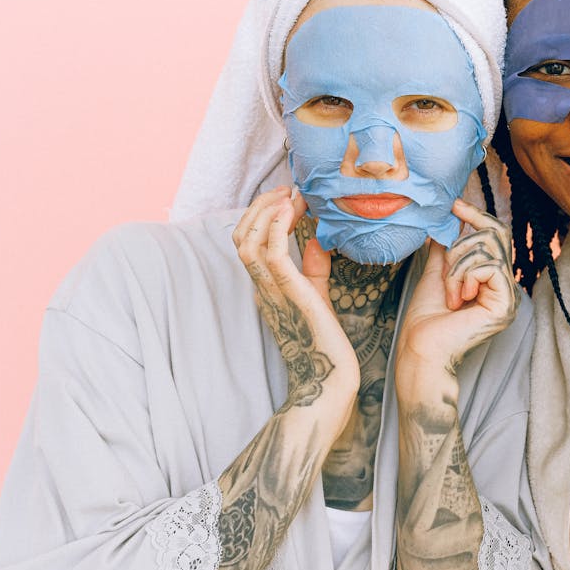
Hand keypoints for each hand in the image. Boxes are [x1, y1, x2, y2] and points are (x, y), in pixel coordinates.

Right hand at [233, 187, 358, 407]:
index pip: (248, 243)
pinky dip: (276, 227)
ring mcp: (271, 291)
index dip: (261, 215)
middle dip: (259, 206)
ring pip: (248, 241)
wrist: (329, 380)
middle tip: (286, 189)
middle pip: (240, 237)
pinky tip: (291, 210)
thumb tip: (316, 238)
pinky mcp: (288, 294)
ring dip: (266, 211)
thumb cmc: (325, 342)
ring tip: (289, 194)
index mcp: (266, 287)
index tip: (287, 197)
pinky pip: (271, 254)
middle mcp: (262, 288)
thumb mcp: (317, 296)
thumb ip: (314, 268)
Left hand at [395, 199, 520, 378]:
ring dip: (457, 267)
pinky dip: (464, 277)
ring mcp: (508, 296)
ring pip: (488, 249)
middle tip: (444, 272)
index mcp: (491, 279)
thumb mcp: (436, 273)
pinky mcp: (506, 304)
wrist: (419, 348)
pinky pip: (489, 266)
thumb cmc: (425, 320)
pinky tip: (458, 300)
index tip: (453, 204)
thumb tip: (446, 223)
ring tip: (449, 294)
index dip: (477, 215)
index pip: (496, 234)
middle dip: (460, 246)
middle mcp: (505, 286)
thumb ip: (446, 249)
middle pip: (495, 234)